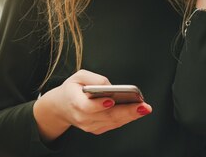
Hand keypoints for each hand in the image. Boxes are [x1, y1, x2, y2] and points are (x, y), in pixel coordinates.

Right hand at [34, 69, 151, 140]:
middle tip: (142, 106)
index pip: (87, 107)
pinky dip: (125, 118)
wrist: (62, 106)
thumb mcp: (78, 76)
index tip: (111, 100)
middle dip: (126, 111)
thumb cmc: (72, 89)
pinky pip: (113, 124)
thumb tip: (110, 86)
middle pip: (106, 116)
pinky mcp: (96, 129)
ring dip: (130, 116)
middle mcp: (82, 117)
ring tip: (144, 108)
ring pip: (112, 122)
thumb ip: (94, 78)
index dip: (99, 105)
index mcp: (74, 102)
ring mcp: (89, 126)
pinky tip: (136, 112)